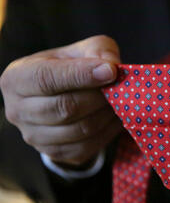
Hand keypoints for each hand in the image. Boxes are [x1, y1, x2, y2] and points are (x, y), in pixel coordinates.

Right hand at [0, 35, 122, 165]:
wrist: (64, 97)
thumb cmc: (72, 67)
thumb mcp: (83, 50)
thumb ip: (98, 51)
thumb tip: (112, 68)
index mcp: (17, 78)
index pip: (47, 78)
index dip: (81, 75)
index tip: (110, 72)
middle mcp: (17, 110)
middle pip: (65, 107)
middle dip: (99, 98)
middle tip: (120, 89)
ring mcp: (33, 136)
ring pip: (79, 129)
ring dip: (106, 115)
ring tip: (120, 102)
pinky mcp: (54, 153)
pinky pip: (87, 147)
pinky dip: (108, 132)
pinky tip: (115, 118)